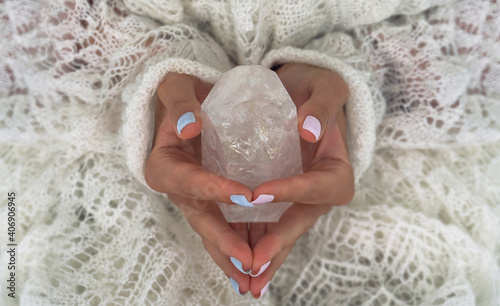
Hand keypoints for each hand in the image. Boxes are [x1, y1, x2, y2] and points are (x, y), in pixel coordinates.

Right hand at [144, 73, 256, 292]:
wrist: (190, 103)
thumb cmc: (181, 94)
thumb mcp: (175, 87)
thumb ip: (179, 102)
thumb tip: (190, 125)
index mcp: (164, 166)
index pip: (190, 181)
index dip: (215, 190)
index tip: (246, 196)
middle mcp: (178, 189)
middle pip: (201, 219)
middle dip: (225, 242)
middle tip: (248, 262)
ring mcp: (196, 199)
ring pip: (213, 232)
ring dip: (232, 256)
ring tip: (255, 278)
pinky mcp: (212, 201)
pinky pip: (225, 227)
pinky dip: (239, 244)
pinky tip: (258, 264)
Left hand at [241, 63, 353, 297]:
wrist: (303, 94)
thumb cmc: (317, 89)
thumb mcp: (326, 86)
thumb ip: (322, 107)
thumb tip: (309, 131)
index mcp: (337, 171)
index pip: (316, 186)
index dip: (291, 192)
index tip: (259, 195)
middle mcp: (319, 193)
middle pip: (299, 222)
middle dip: (276, 244)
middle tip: (254, 263)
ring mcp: (299, 202)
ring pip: (282, 233)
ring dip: (263, 257)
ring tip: (243, 278)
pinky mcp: (281, 202)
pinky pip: (267, 227)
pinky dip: (253, 245)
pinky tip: (235, 261)